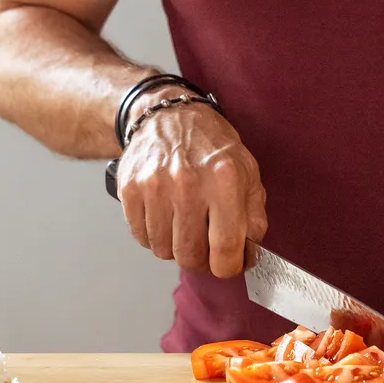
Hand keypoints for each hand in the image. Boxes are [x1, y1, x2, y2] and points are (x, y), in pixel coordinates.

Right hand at [114, 92, 267, 278]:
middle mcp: (188, 184)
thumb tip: (248, 254)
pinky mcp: (130, 190)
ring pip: (163, 250)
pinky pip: (141, 237)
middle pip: (190, 256)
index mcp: (225, 181)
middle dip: (201, 260)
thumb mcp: (248, 173)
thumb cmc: (211, 146)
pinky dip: (154, 236)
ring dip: (176, 247)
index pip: (226, 248)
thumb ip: (253, 216)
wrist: (169, 115)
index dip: (229, 266)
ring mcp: (154, 187)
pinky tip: (165, 217)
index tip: (229, 264)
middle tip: (206, 248)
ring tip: (185, 225)